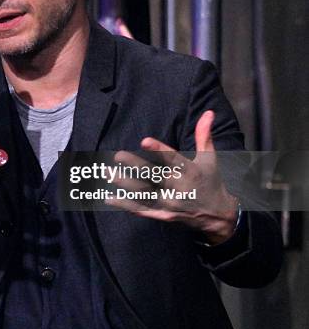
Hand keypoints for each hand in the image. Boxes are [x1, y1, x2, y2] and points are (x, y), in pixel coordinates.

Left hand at [107, 111, 238, 243]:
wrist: (219, 216)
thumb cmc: (211, 181)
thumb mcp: (210, 158)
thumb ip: (204, 135)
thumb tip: (208, 112)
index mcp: (191, 171)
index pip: (173, 159)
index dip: (159, 150)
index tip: (144, 141)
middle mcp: (180, 188)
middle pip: (155, 176)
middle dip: (136, 166)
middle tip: (118, 155)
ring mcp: (172, 203)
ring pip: (145, 193)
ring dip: (126, 184)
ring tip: (109, 174)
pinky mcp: (165, 215)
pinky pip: (144, 209)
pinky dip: (127, 205)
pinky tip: (110, 198)